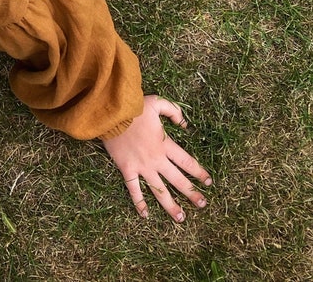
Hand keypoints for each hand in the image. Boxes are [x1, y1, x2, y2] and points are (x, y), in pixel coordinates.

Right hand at [101, 94, 211, 221]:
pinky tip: (145, 215)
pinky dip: (139, 202)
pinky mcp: (127, 169)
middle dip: (191, 193)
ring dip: (171, 205)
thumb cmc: (134, 107)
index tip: (208, 182)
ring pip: (159, 190)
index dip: (199, 172)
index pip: (187, 162)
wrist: (111, 113)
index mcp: (165, 144)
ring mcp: (142, 166)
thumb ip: (174, 112)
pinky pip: (134, 189)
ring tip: (181, 217)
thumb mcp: (157, 102)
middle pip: (177, 180)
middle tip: (202, 204)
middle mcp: (156, 159)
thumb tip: (186, 125)